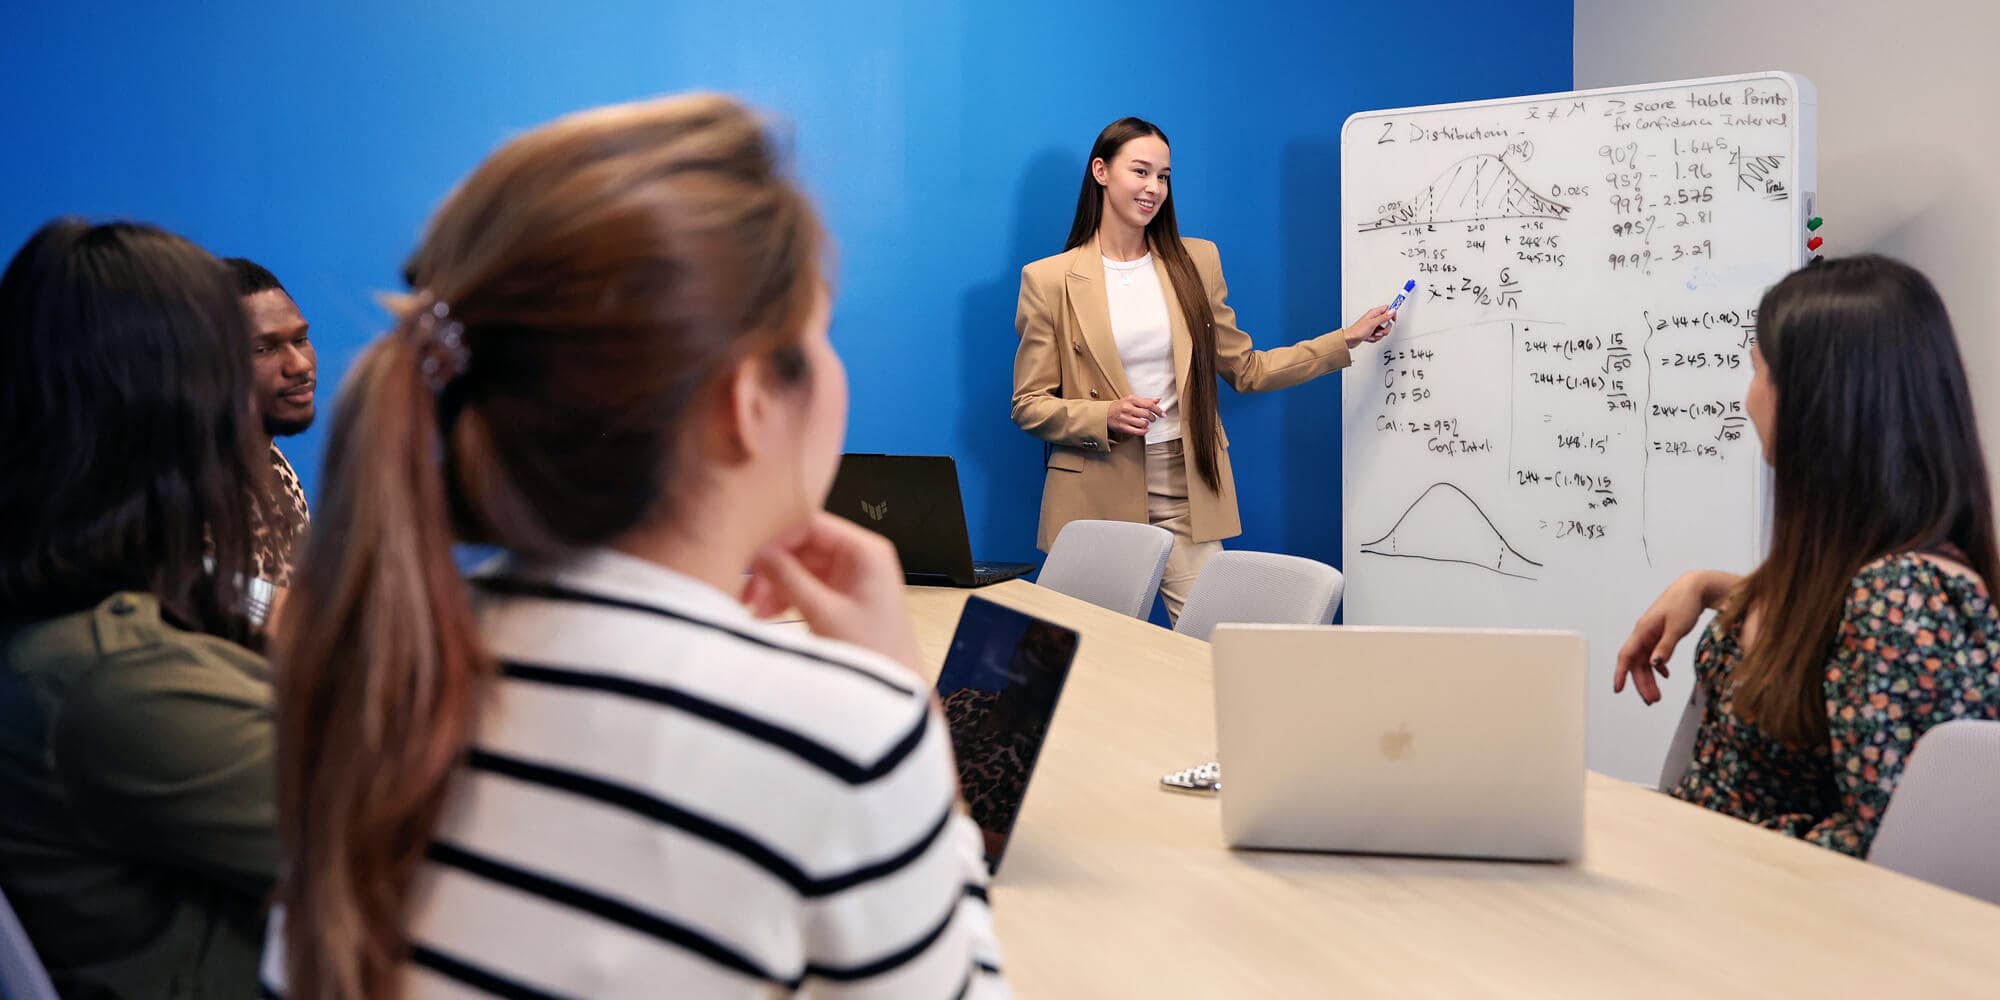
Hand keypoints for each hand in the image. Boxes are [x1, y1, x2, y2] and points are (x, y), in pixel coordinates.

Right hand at [743, 512, 923, 671]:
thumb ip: (789, 579)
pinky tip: (766, 613)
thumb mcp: (825, 613)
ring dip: (776, 584)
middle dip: (774, 567)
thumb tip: (758, 553)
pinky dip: (786, 596)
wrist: (895, 693)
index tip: (750, 559)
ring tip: (754, 609)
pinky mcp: (842, 597)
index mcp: (865, 550)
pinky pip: (806, 585)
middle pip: (804, 546)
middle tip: (748, 592)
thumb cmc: (872, 653)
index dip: (778, 539)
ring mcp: (850, 577)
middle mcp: (860, 556)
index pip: (812, 524)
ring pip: (801, 567)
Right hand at [1108, 395, 1164, 437]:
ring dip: (1147, 424)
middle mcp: (1127, 408)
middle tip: (1153, 419)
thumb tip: (1157, 400)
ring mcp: (1124, 418)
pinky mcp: (1122, 427)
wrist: (1104, 413)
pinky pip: (1136, 431)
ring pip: (1143, 423)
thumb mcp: (1131, 400)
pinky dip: (1143, 431)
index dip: (1158, 410)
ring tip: (1146, 423)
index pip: (1149, 404)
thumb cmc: (1119, 406)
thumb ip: (1145, 400)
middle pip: (1147, 414)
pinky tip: (1145, 430)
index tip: (1163, 414)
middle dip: (1153, 418)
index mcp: (1131, 399)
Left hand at [1341, 305, 1396, 347]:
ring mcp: (1373, 326)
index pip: (1387, 309)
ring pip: (1383, 330)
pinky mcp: (1372, 332)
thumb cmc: (1357, 330)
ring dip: (1379, 334)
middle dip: (1384, 329)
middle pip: (1387, 322)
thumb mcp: (1373, 323)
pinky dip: (1375, 338)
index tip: (1394, 319)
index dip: (1392, 313)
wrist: (1350, 340)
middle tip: (1379, 330)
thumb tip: (1392, 311)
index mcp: (1374, 313)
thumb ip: (1383, 317)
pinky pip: (1379, 335)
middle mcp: (1374, 318)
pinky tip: (1369, 337)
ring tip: (1372, 334)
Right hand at [1613, 571, 1715, 704]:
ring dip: (1650, 678)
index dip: (1621, 673)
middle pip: (1637, 663)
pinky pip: (1654, 654)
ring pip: (1646, 661)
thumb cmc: (1684, 603)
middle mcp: (1644, 634)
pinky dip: (1658, 666)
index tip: (1618, 689)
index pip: (1626, 655)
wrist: (1696, 587)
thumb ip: (1665, 646)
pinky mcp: (1661, 633)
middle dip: (1642, 683)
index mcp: (1643, 631)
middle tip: (1652, 700)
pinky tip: (1665, 675)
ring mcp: (1652, 634)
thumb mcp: (1676, 627)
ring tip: (1658, 694)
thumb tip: (1654, 664)